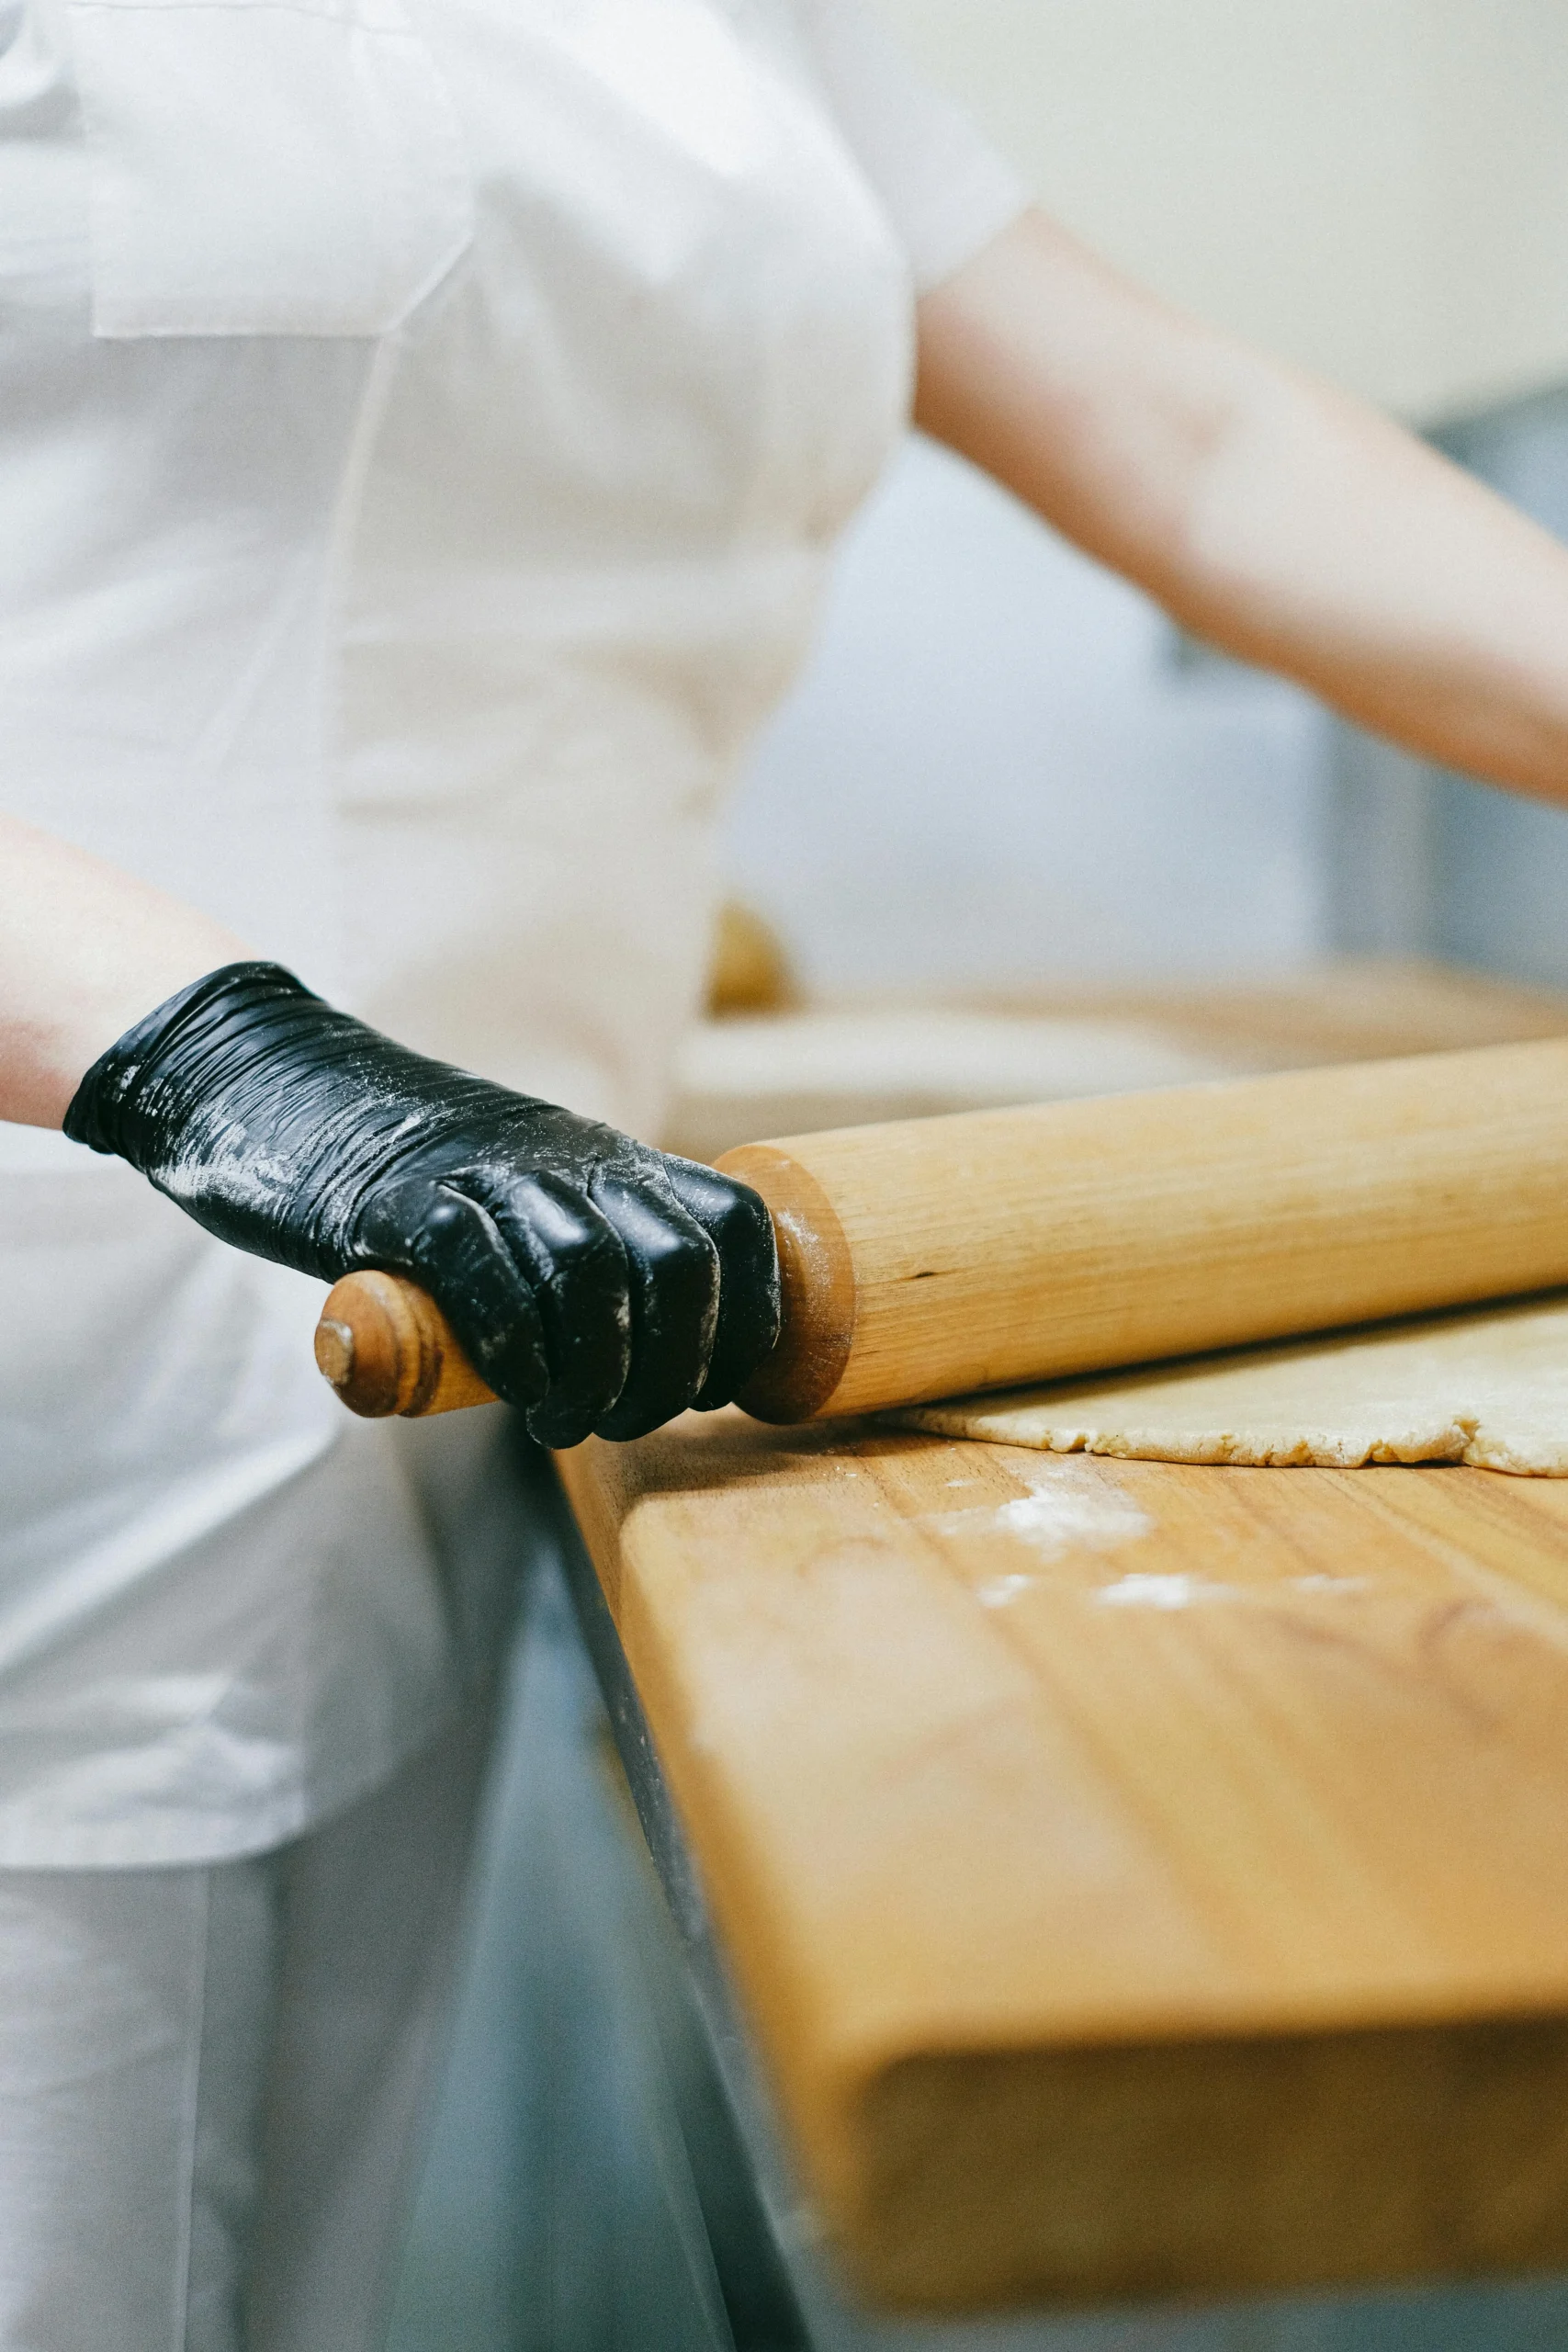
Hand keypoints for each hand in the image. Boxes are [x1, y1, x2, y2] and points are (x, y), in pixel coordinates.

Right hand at [65, 963, 779, 1444]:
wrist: (280, 1087)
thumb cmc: (416, 1180)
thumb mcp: (531, 1202)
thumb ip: (588, 1264)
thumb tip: (654, 1378)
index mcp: (610, 1159)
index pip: (736, 1222)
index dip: (750, 1318)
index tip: (716, 1388)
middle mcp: (564, 1157)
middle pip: (678, 1258)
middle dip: (673, 1367)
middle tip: (628, 1421)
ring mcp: (483, 1172)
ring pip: (588, 1269)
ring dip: (593, 1372)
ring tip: (564, 1422)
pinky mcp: (398, 1200)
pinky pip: (480, 1267)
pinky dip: (511, 1344)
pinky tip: (511, 1388)